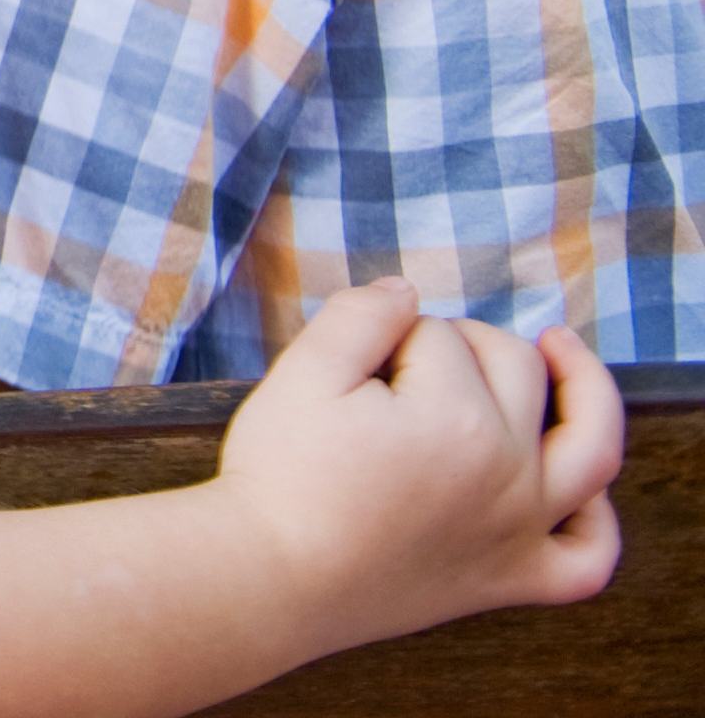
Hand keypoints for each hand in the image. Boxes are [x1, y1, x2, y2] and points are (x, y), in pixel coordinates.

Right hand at [217, 279, 622, 652]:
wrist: (272, 576)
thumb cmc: (283, 476)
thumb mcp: (302, 373)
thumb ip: (359, 316)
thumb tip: (406, 292)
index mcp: (458, 416)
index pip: (438, 336)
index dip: (389, 336)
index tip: (349, 366)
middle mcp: (511, 470)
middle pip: (514, 367)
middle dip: (462, 344)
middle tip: (401, 359)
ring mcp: (524, 529)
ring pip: (591, 447)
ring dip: (585, 389)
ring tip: (560, 351)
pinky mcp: (516, 579)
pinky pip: (590, 553)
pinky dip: (598, 520)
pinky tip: (577, 490)